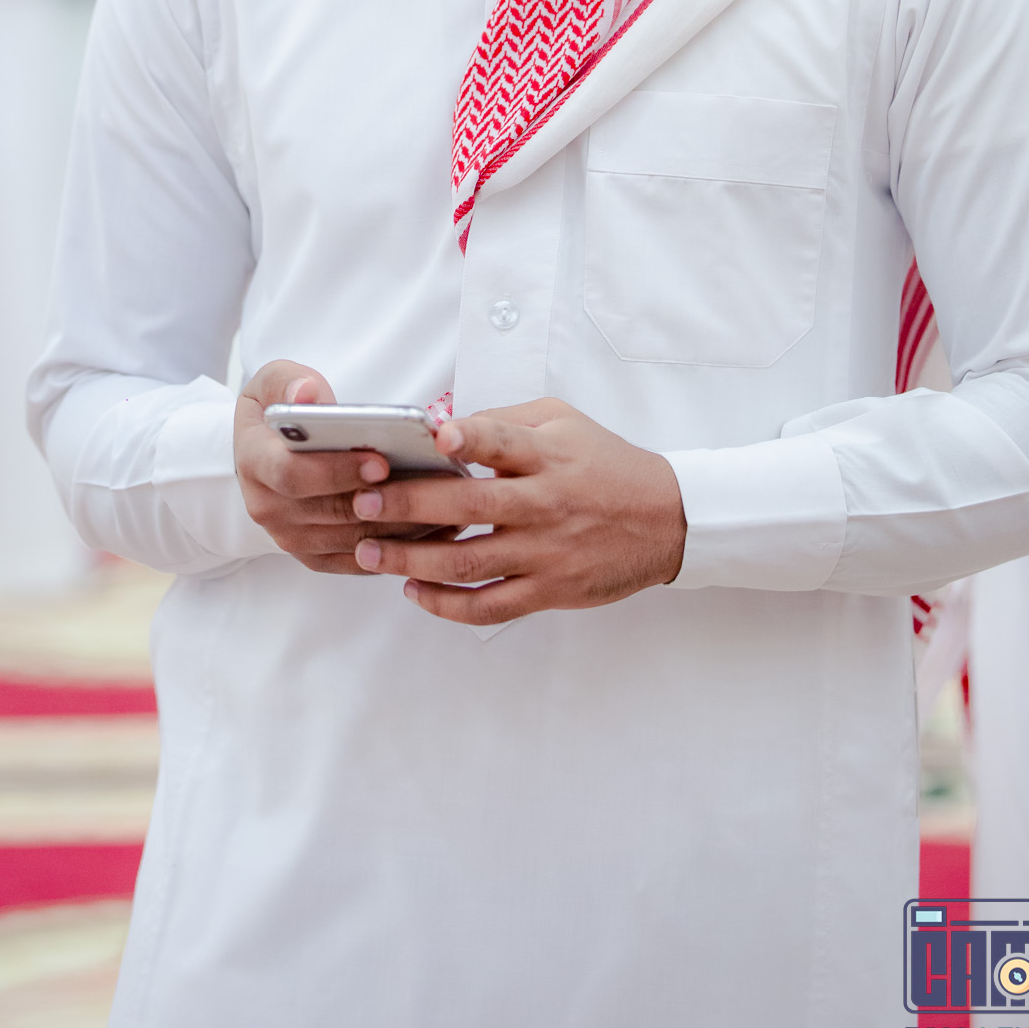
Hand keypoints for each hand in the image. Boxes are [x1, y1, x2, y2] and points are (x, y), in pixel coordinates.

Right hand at [234, 361, 446, 574]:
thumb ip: (291, 382)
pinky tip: (437, 527)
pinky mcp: (315, 556)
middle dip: (384, 500)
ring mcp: (291, 537)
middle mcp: (267, 507)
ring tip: (447, 505)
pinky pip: (361, 560)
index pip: (292, 475)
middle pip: (331, 512)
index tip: (381, 461)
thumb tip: (307, 394)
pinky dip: (400, 549)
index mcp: (254, 462)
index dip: (337, 470)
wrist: (264, 453)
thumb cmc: (277, 410)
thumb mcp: (275, 382)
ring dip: (402, 527)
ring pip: (353, 541)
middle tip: (430, 487)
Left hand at [349, 397, 686, 624]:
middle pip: (471, 506)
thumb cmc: (605, 464)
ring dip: (413, 559)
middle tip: (362, 503)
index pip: (504, 443)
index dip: (470, 439)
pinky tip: (415, 590)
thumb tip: (445, 428)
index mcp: (549, 456)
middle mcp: (546, 504)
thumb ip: (506, 422)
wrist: (666, 519)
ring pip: (470, 563)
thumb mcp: (564, 422)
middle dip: (410, 505)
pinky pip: (490, 605)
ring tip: (369, 552)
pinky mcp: (550, 590)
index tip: (434, 436)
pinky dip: (447, 604)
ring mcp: (546, 552)